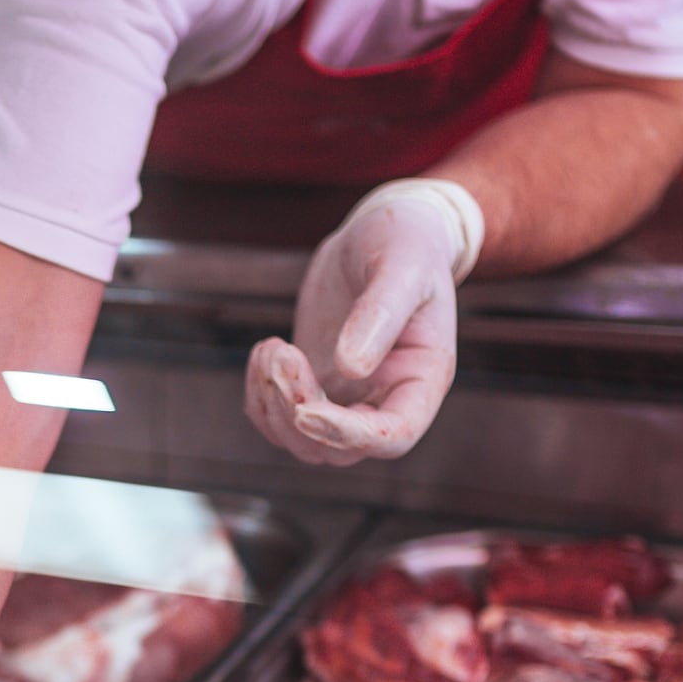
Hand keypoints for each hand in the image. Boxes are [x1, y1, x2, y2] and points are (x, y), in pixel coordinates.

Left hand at [245, 179, 483, 465]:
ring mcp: (348, 398)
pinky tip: (263, 350)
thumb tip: (350, 368)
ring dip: (273, 406)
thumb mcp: (401, 268)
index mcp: (422, 381)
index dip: (347, 435)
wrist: (383, 233)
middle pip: (337, 449)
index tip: (304, 410)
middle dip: (296, 412)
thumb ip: (380, 314)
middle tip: (280, 352)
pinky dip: (260, 396)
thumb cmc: (406, 244)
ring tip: (271, 346)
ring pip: (302, 441)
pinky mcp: (315, 385)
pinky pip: (279, 418)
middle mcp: (386, 400)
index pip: (392, 437)